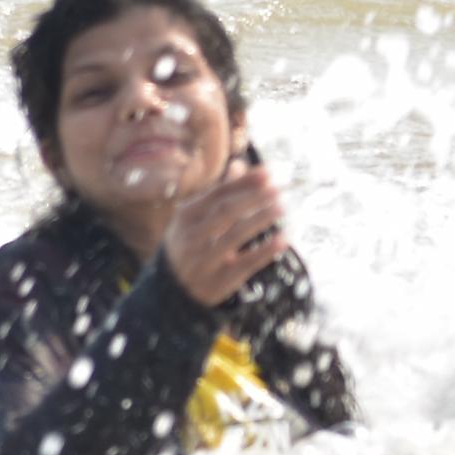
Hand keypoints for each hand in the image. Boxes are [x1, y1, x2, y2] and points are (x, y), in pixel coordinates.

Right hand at [164, 160, 291, 308]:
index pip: (217, 195)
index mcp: (186, 216)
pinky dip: (265, 251)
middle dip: (252, 198)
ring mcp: (203, 260)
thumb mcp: (197, 219)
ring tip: (282, 207)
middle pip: (225, 212)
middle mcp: (191, 237)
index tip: (268, 173)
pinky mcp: (218, 282)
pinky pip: (245, 264)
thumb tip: (241, 163)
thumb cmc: (190, 244)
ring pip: (234, 237)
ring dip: (259, 220)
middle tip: (277, 189)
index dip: (243, 183)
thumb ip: (220, 193)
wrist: (170, 291)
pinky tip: (284, 239)